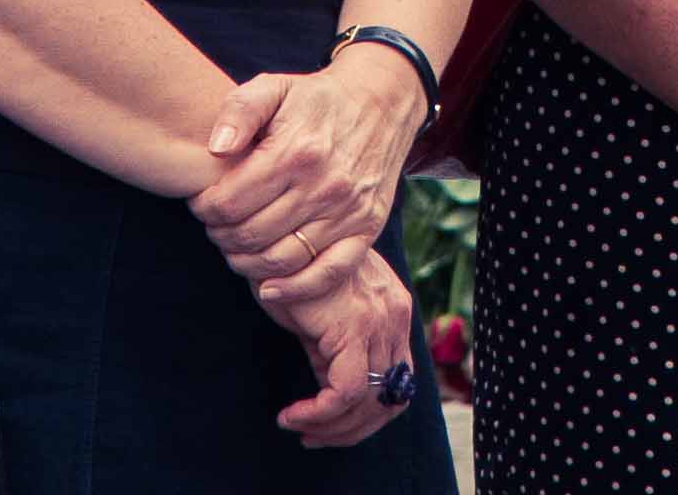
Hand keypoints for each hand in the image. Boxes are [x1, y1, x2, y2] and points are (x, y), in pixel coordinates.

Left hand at [194, 49, 428, 298]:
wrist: (380, 102)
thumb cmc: (316, 98)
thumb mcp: (274, 86)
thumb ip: (239, 111)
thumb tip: (216, 150)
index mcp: (295, 151)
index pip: (230, 202)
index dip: (204, 209)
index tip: (201, 203)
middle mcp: (322, 186)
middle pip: (251, 235)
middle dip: (220, 236)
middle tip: (214, 227)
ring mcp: (346, 212)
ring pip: (281, 260)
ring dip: (246, 264)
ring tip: (235, 248)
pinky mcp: (365, 229)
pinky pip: (328, 274)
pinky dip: (294, 289)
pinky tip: (269, 288)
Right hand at [256, 244, 419, 449]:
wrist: (280, 239)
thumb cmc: (294, 273)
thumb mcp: (322, 318)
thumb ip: (336, 352)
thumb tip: (331, 397)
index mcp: (393, 312)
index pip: (397, 384)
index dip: (366, 417)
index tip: (327, 427)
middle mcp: (395, 317)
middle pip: (390, 400)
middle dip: (350, 430)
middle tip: (312, 437)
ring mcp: (378, 322)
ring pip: (369, 402)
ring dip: (332, 427)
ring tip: (297, 426)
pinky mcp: (353, 327)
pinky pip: (346, 392)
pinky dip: (319, 413)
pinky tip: (292, 414)